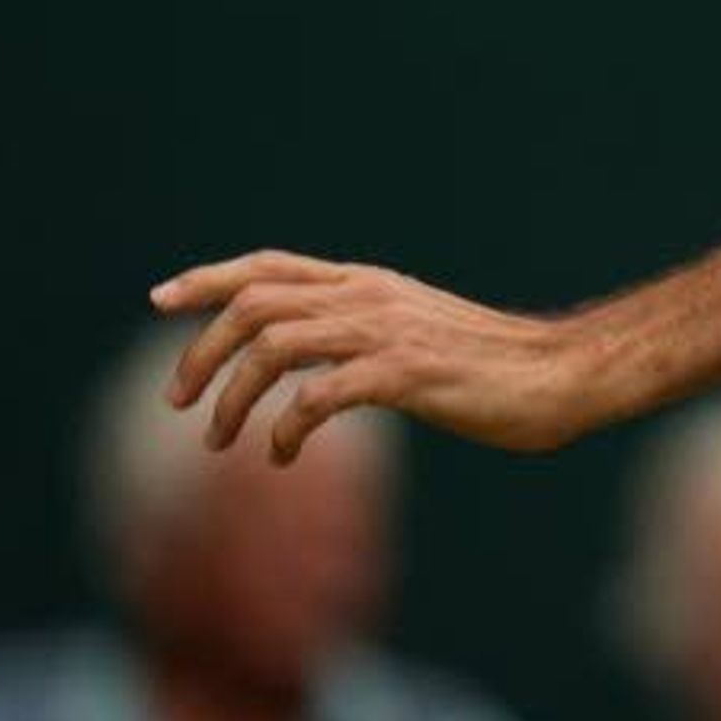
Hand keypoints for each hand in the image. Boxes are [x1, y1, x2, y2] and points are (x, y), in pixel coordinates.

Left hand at [150, 251, 606, 464]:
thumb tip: (313, 355)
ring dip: (232, 395)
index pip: (271, 266)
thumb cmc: (493, 365)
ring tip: (222, 440)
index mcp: (370, 284)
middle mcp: (370, 297)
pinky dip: (284, 428)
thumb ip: (366, 330)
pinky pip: (318, 396)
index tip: (159, 299)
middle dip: (201, 352)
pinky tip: (282, 454)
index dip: (208, 278)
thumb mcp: (417, 332)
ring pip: (274, 345)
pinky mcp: (406, 373)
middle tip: (181, 404)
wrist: (562, 373)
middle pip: (254, 303)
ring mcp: (388, 332)